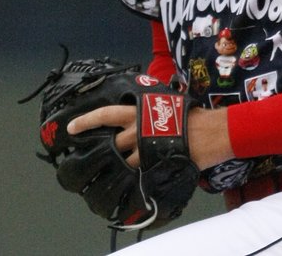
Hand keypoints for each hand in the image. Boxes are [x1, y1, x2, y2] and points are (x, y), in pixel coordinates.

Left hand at [68, 105, 234, 170]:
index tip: (71, 128)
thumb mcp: (168, 105)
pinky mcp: (153, 164)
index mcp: (138, 113)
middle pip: (113, 144)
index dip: (86, 121)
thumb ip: (151, 112)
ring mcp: (144, 149)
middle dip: (108, 151)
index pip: (105, 115)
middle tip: (102, 157)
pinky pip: (140, 172)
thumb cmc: (193, 116)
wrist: (211, 132)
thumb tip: (144, 115)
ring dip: (129, 164)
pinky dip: (141, 174)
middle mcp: (136, 130)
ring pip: (126, 161)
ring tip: (138, 164)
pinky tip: (144, 176)